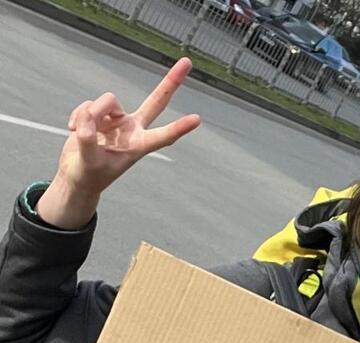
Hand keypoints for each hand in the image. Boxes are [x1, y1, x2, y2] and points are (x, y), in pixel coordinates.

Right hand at [36, 58, 201, 228]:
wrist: (77, 173)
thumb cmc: (89, 174)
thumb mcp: (89, 163)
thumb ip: (88, 141)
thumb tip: (86, 118)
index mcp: (139, 146)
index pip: (162, 136)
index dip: (178, 128)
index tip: (197, 119)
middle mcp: (133, 129)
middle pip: (156, 101)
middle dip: (171, 82)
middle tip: (188, 62)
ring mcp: (118, 119)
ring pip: (107, 101)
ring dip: (91, 113)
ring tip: (80, 132)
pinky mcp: (100, 114)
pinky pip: (88, 105)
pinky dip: (77, 115)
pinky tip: (73, 129)